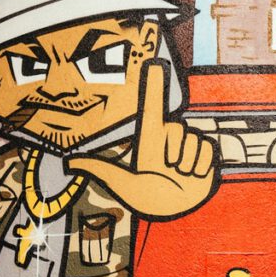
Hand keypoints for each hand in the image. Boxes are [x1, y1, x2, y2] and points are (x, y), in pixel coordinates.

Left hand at [66, 59, 216, 218]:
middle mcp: (169, 138)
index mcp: (150, 139)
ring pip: (193, 139)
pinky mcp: (206, 154)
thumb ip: (98, 169)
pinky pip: (207, 149)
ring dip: (187, 163)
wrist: (179, 214)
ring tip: (180, 175)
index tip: (155, 62)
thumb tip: (68, 163)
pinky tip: (193, 176)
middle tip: (168, 170)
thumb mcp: (121, 183)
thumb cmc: (150, 199)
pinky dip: (201, 167)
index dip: (154, 82)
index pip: (152, 104)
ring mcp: (189, 145)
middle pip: (177, 129)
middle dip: (174, 152)